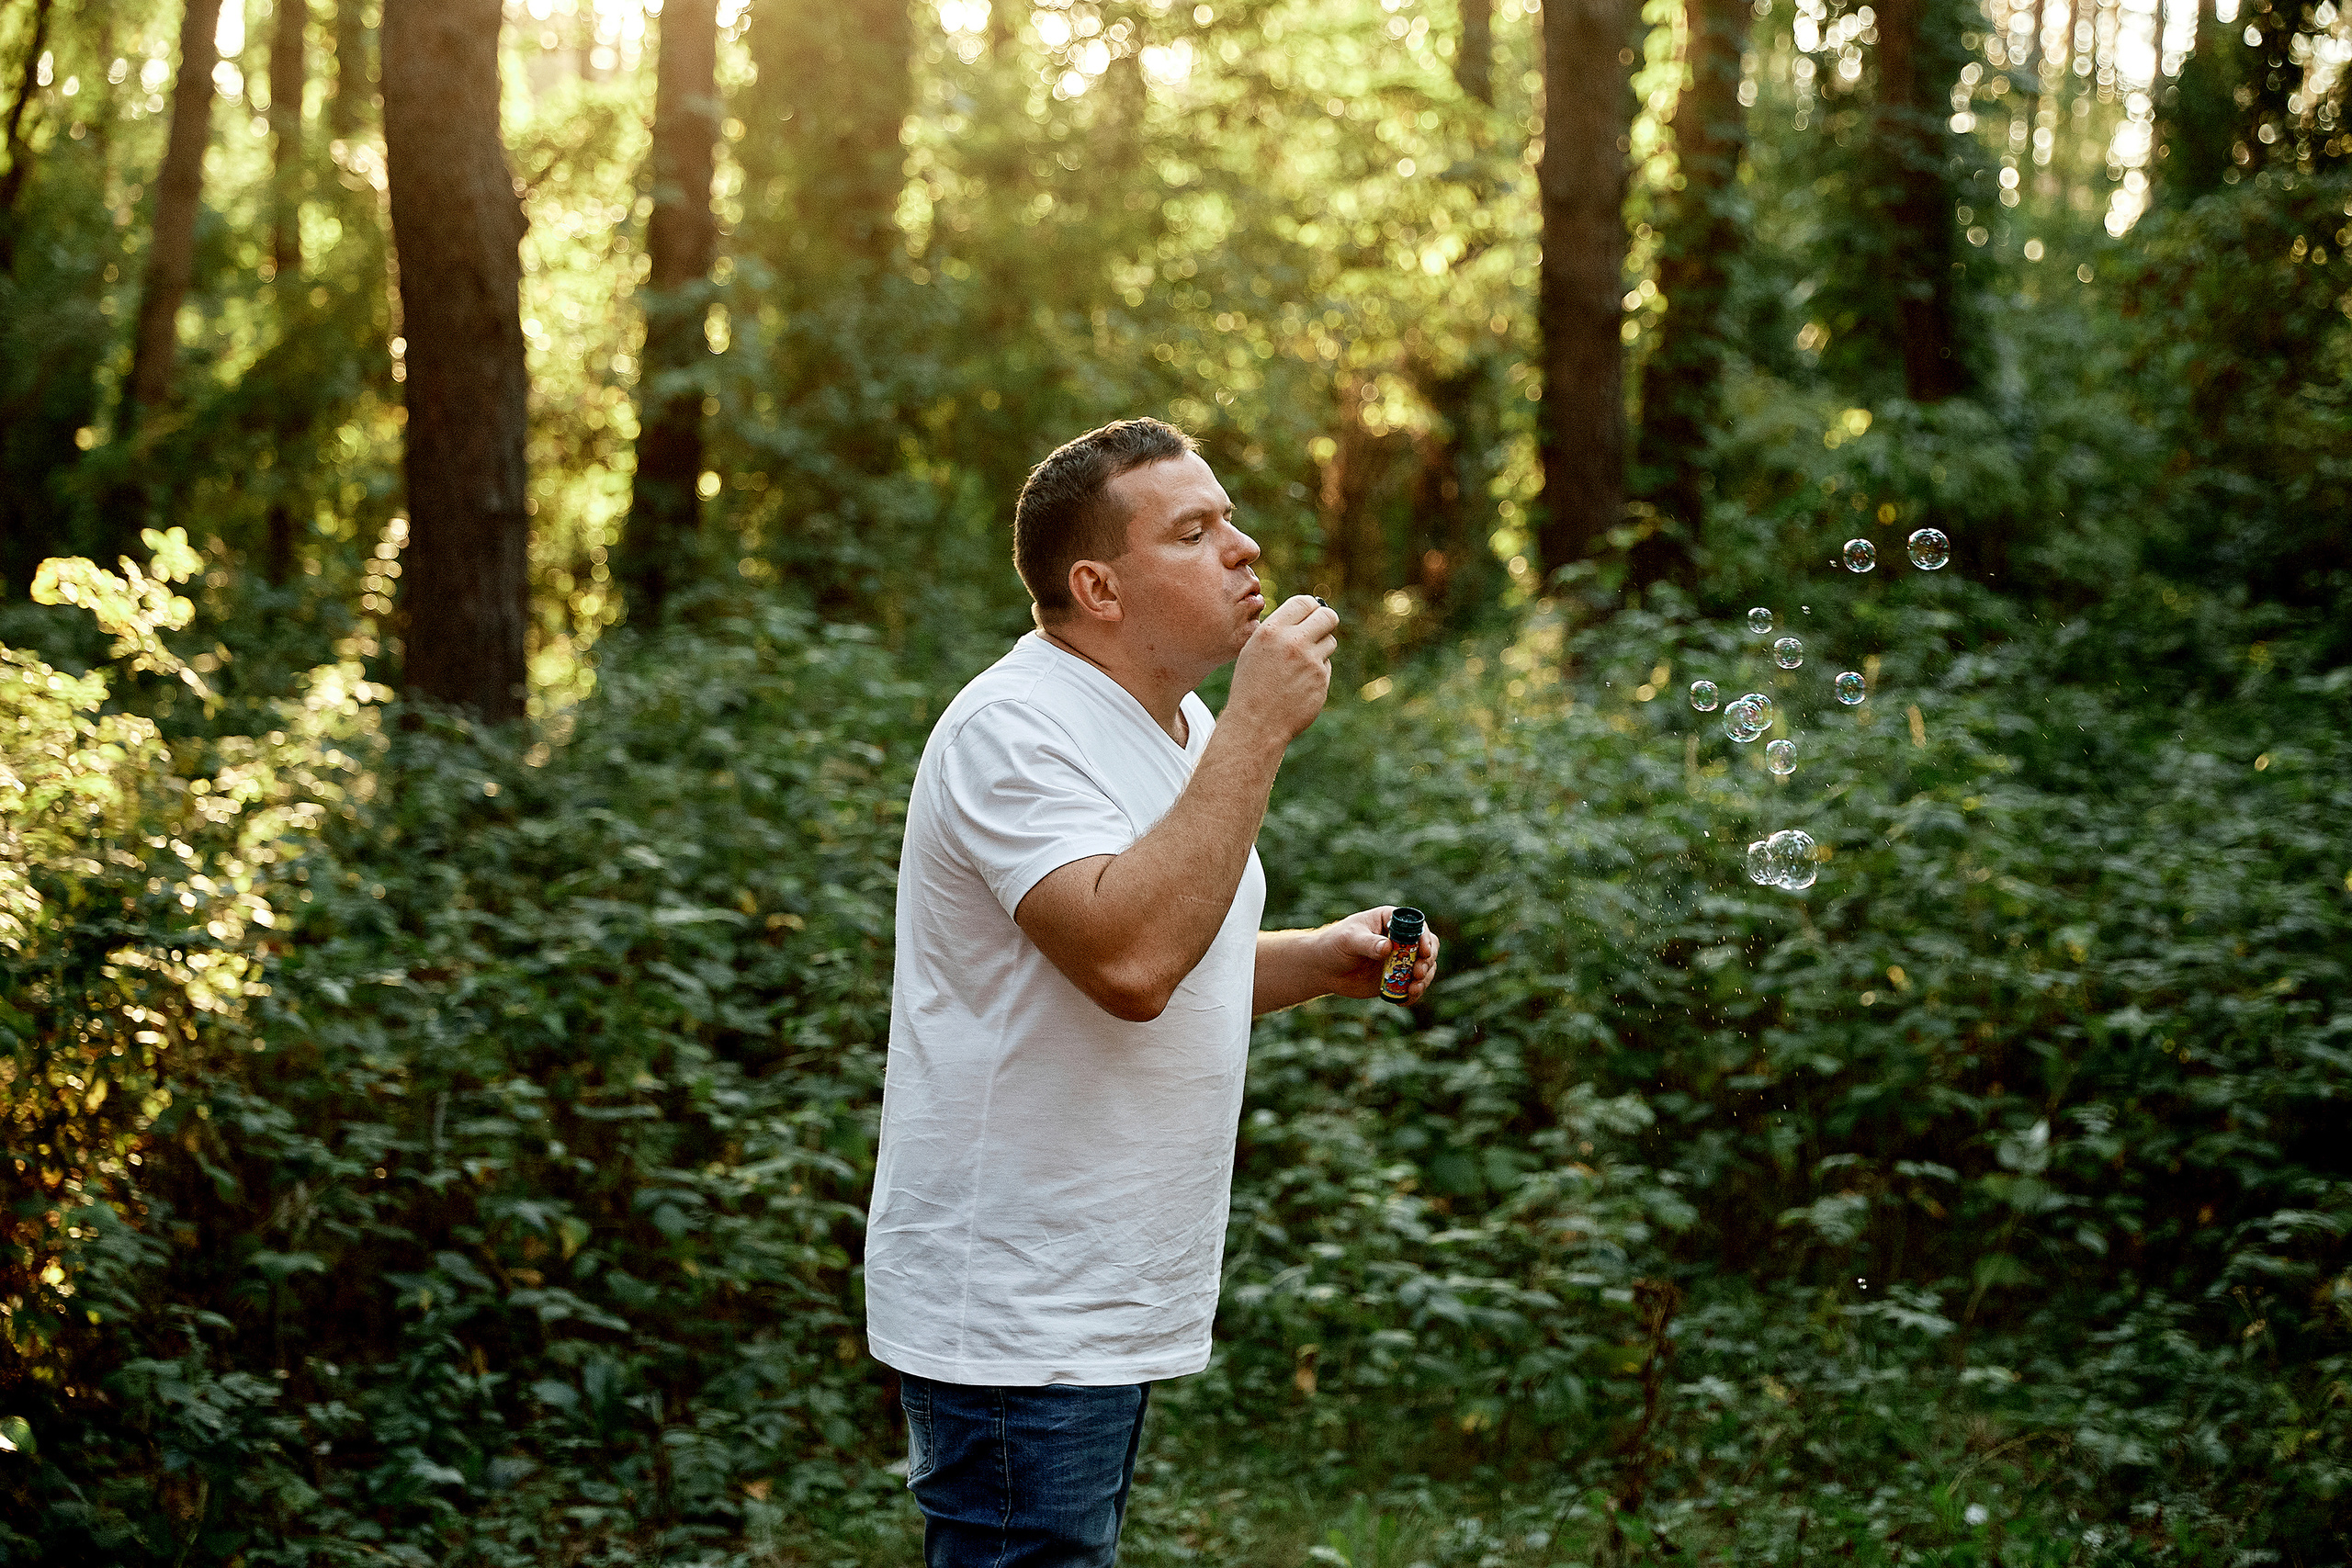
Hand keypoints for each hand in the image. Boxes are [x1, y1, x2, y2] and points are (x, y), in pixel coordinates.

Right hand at [1226, 595, 1337, 744]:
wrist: (1255, 723)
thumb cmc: (1251, 685)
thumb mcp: (1254, 649)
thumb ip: (1279, 629)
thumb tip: (1307, 612)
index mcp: (1272, 631)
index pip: (1304, 602)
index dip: (1311, 606)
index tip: (1311, 613)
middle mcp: (1293, 643)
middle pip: (1327, 616)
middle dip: (1326, 620)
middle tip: (1320, 629)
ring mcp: (1310, 662)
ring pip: (1330, 642)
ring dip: (1320, 649)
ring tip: (1300, 665)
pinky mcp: (1321, 680)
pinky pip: (1326, 666)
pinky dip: (1317, 672)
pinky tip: (1299, 685)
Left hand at [1316, 906, 1439, 1003]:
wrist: (1323, 969)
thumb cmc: (1334, 945)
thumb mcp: (1349, 940)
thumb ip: (1368, 943)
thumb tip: (1388, 947)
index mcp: (1390, 921)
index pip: (1416, 926)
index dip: (1424, 938)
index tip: (1424, 951)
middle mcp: (1401, 939)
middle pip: (1428, 947)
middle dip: (1427, 961)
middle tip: (1418, 974)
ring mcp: (1400, 960)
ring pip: (1425, 968)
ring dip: (1424, 980)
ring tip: (1412, 990)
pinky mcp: (1397, 978)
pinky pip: (1413, 986)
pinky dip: (1413, 994)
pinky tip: (1404, 1001)